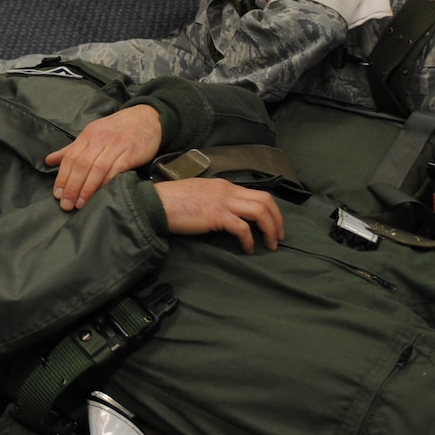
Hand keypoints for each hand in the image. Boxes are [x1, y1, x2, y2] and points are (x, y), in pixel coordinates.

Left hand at [46, 105, 161, 210]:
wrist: (147, 118)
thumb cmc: (117, 129)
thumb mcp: (92, 134)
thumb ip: (71, 149)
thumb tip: (48, 161)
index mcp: (88, 135)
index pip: (70, 158)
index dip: (62, 177)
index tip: (58, 194)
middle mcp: (100, 139)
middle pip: (82, 165)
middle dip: (72, 186)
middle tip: (67, 204)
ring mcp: (116, 145)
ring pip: (97, 168)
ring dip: (87, 188)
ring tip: (81, 203)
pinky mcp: (132, 152)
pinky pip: (117, 169)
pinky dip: (107, 182)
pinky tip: (102, 194)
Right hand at [156, 178, 284, 251]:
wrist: (156, 204)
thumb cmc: (173, 202)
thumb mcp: (199, 195)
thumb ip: (215, 201)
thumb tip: (226, 215)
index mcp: (224, 185)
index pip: (257, 193)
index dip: (270, 210)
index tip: (273, 225)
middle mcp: (227, 190)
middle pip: (265, 200)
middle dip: (278, 220)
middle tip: (279, 237)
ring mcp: (222, 202)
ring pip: (260, 211)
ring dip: (270, 230)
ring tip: (270, 245)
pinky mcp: (216, 215)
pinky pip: (242, 228)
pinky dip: (249, 240)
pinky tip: (247, 249)